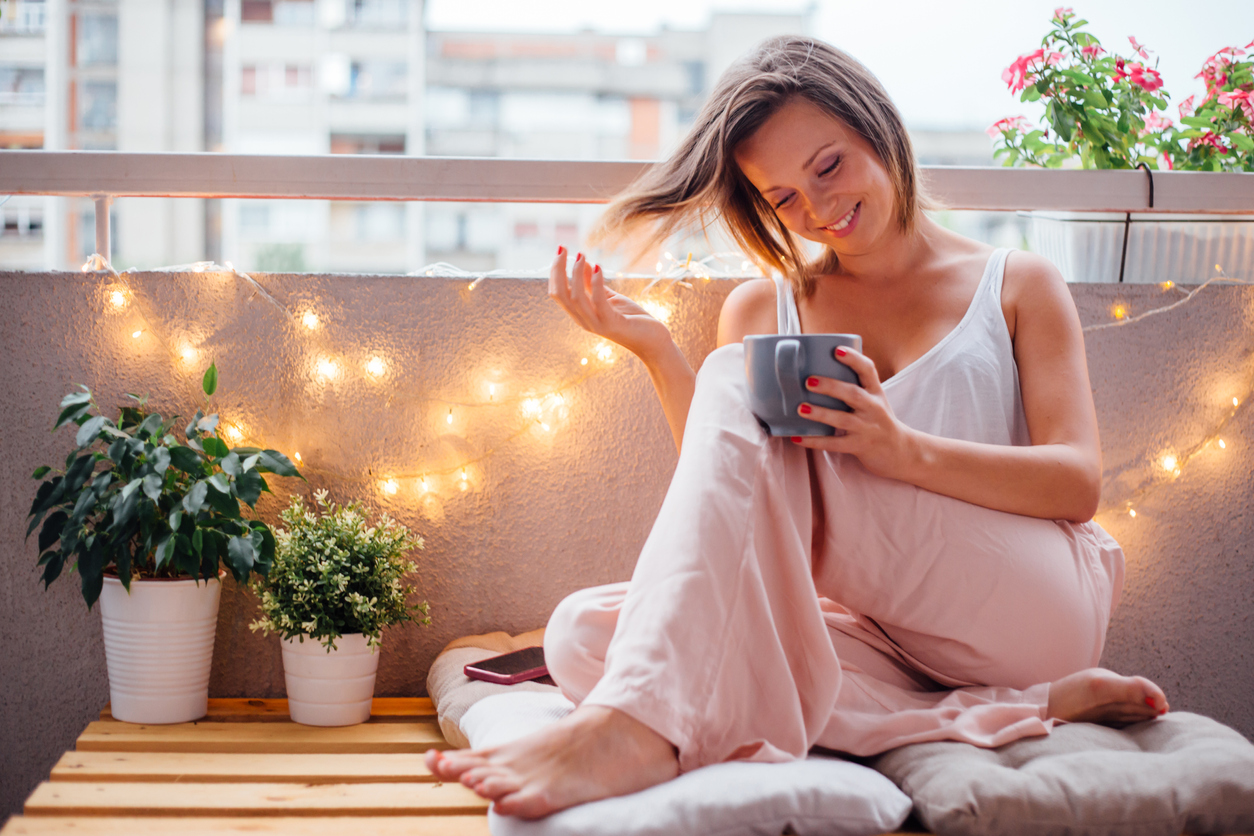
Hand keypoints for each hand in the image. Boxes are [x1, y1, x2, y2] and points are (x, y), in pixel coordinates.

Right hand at [548, 247, 672, 360]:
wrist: (653, 341)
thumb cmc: (632, 319)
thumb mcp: (610, 297)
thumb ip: (593, 283)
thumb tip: (582, 261)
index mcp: (580, 314)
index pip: (557, 293)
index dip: (555, 271)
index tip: (560, 250)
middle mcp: (583, 320)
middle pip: (560, 295)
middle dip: (557, 270)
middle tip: (562, 248)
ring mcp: (596, 324)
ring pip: (575, 298)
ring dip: (576, 274)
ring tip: (581, 256)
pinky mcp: (612, 324)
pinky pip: (598, 302)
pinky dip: (596, 283)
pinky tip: (599, 267)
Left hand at [790, 347, 917, 479]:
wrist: (898, 450)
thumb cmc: (878, 420)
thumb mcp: (873, 400)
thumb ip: (853, 388)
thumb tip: (814, 376)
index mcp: (875, 392)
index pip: (868, 370)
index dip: (853, 359)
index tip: (837, 350)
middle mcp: (873, 408)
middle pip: (853, 394)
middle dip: (830, 387)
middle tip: (809, 381)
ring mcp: (867, 428)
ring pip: (842, 419)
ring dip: (820, 414)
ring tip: (801, 408)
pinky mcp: (859, 446)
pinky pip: (834, 443)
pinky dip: (814, 441)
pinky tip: (798, 437)